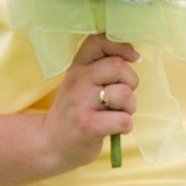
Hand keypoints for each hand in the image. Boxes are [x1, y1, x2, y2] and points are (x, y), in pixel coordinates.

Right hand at [42, 36, 140, 170]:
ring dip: (128, 107)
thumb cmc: (77, 111)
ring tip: (114, 114)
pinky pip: (124, 120)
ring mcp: (81, 103)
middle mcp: (77, 80)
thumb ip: (102, 67)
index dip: (121, 46)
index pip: (99, 41)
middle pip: (119, 67)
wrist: (51, 143)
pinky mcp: (88, 125)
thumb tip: (134, 54)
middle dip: (131, 83)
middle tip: (120, 97)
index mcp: (78, 67)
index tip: (132, 58)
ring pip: (125, 94)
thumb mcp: (82, 83)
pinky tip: (112, 128)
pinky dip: (125, 126)